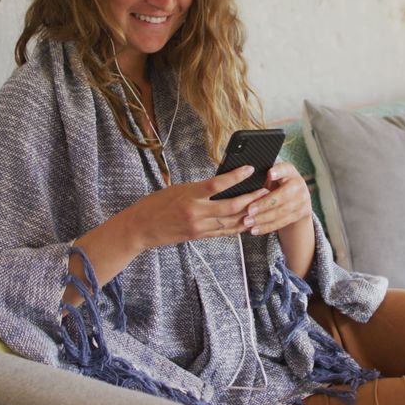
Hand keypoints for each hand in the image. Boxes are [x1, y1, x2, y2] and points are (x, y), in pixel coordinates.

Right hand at [126, 165, 269, 249]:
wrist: (140, 228)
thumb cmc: (155, 204)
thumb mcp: (177, 189)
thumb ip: (199, 189)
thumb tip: (222, 184)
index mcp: (189, 195)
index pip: (217, 184)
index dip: (236, 176)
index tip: (249, 169)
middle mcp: (195, 212)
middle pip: (231, 206)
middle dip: (251, 199)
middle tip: (265, 190)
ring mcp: (198, 227)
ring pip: (231, 222)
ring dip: (249, 214)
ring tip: (263, 205)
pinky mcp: (199, 236)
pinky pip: (224, 232)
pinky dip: (238, 226)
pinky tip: (248, 220)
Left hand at [245, 162, 312, 235]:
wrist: (297, 198)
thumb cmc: (276, 184)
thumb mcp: (272, 177)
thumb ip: (261, 177)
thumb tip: (240, 178)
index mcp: (289, 171)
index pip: (285, 169)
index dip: (278, 172)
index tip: (269, 174)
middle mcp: (298, 184)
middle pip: (283, 195)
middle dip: (264, 204)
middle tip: (249, 210)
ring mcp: (302, 200)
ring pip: (282, 211)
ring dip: (263, 218)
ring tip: (247, 222)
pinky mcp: (301, 214)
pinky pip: (282, 222)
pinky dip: (267, 227)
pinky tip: (254, 230)